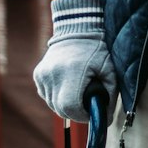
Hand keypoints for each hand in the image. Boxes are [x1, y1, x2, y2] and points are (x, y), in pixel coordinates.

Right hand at [33, 0, 117, 122]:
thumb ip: (109, 96)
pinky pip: (47, 96)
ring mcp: (43, 74)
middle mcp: (54, 74)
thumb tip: (105, 120)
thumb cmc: (97, 49)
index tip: (92, 113)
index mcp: (73, 71)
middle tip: (88, 105)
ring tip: (79, 92)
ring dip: (66, 105)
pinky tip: (68, 85)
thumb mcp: (109, 71)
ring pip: (53, 105)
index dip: (82, 115)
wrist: (77, 27)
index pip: (71, 107)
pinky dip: (58, 97)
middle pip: (61, 109)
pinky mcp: (38, 74)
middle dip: (76, 113)